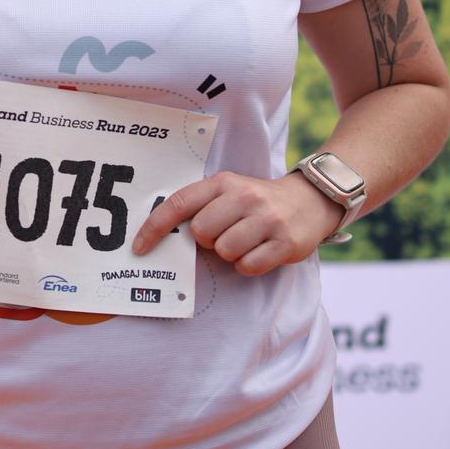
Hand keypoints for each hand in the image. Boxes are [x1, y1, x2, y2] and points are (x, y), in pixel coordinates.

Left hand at [130, 169, 346, 275]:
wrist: (309, 201)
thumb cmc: (256, 202)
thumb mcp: (228, 192)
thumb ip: (200, 207)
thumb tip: (166, 238)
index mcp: (223, 183)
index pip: (179, 203)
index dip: (155, 228)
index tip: (139, 248)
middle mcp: (245, 196)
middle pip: (201, 232)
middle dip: (208, 241)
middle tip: (225, 234)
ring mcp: (267, 219)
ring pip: (225, 251)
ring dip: (231, 254)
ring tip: (245, 241)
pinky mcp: (284, 242)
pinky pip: (248, 265)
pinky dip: (249, 264)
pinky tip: (260, 251)